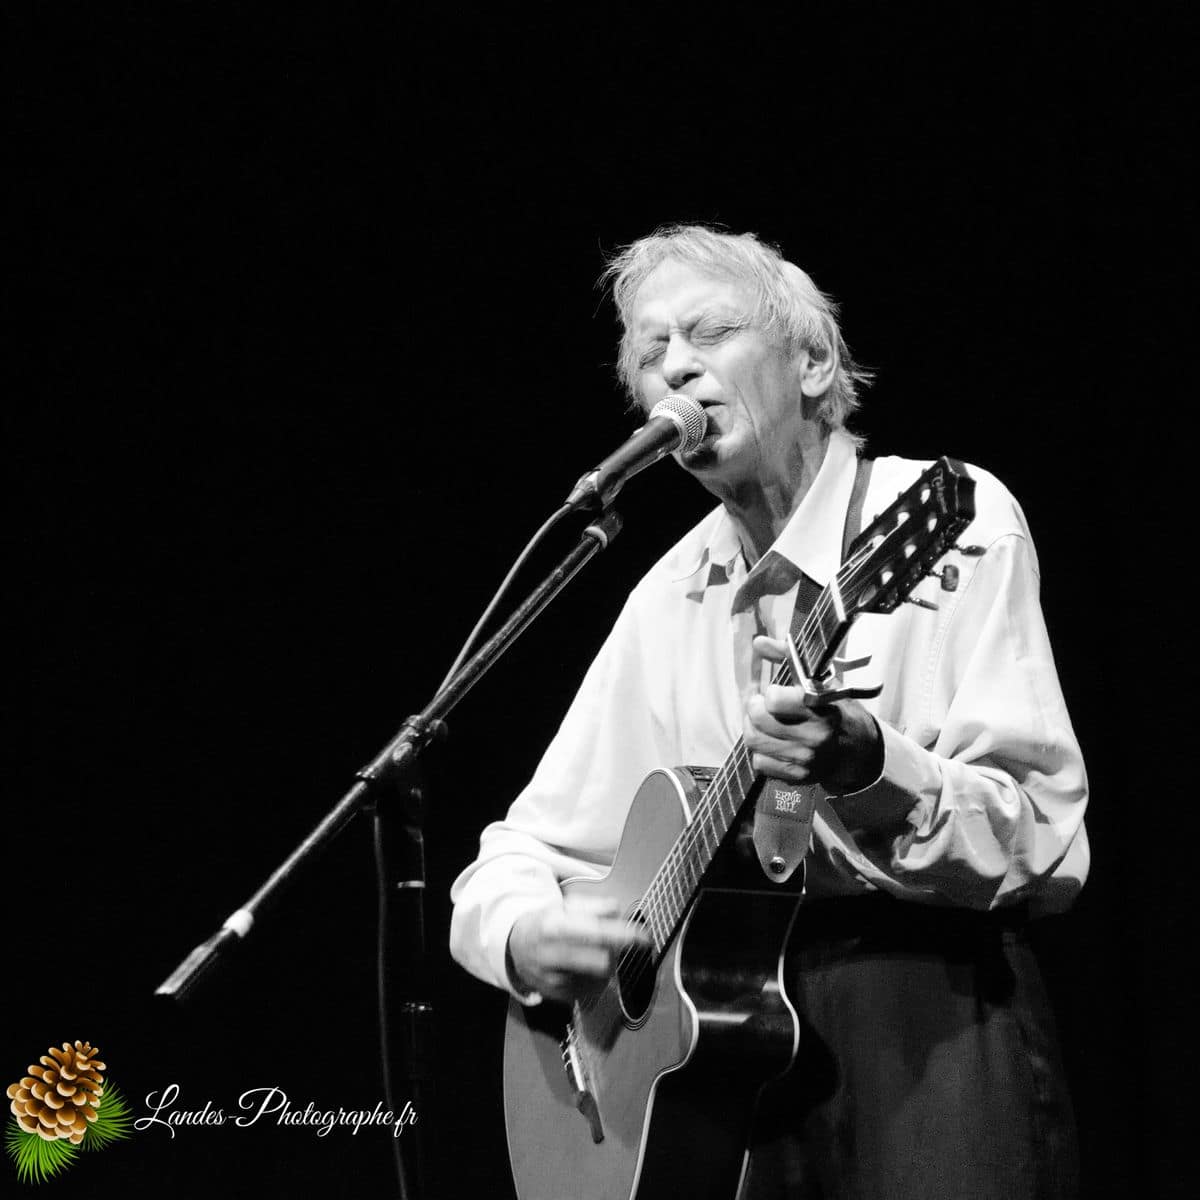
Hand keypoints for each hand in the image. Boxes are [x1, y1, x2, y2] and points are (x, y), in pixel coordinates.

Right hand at [507, 895, 650, 1002]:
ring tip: (593, 953)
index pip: (595, 933)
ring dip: (607, 965)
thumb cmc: (547, 923)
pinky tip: (585, 968)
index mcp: (554, 927)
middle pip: (601, 961)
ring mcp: (554, 981)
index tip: (644, 936)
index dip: (623, 935)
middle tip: (618, 942)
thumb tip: (616, 909)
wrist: (515, 948)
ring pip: (600, 978)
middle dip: (616, 952)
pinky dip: (597, 978)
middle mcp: (552, 956)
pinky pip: (593, 990)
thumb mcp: (564, 906)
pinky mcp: (559, 997)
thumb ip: (593, 906)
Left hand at [744, 634, 882, 794]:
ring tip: (762, 721)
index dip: (769, 693)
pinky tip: (771, 742)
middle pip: (758, 720)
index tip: (775, 692)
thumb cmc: (836, 710)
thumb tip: (758, 642)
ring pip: (754, 742)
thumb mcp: (821, 680)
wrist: (858, 750)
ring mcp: (805, 759)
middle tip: (761, 704)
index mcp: (822, 709)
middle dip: (754, 708)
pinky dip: (760, 751)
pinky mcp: (797, 776)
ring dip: (752, 727)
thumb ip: (788, 658)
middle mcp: (814, 736)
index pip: (775, 700)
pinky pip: (760, 763)